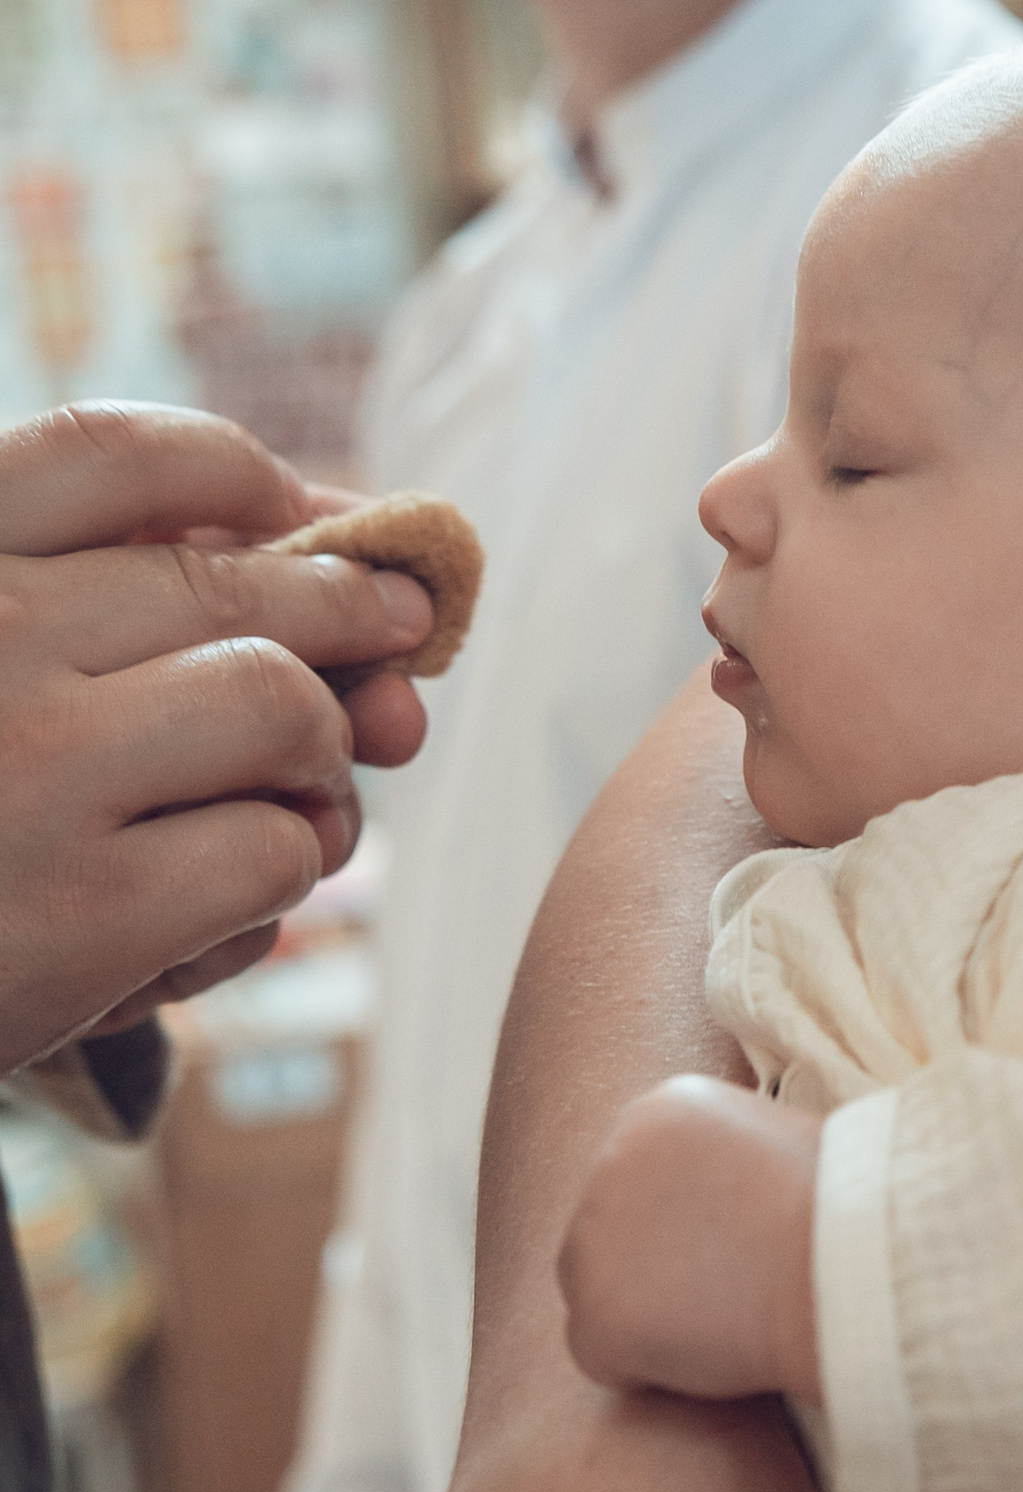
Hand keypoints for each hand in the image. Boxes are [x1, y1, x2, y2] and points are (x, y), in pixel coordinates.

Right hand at [0, 402, 434, 1070]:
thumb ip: (140, 617)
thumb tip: (400, 617)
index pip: (113, 454)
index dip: (243, 477)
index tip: (310, 520)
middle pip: (241, 591)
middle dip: (346, 631)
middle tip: (379, 690)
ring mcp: (32, 765)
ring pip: (285, 713)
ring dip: (316, 771)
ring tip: (282, 816)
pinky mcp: (87, 908)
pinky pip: (277, 855)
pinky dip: (273, 887)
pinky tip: (204, 922)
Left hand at [559, 1074, 824, 1405]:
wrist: (853, 1260)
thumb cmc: (849, 1208)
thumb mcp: (781, 1142)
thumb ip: (723, 1163)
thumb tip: (715, 1201)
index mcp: (658, 1110)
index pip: (641, 1178)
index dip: (689, 1224)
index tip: (738, 1244)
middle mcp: (607, 1160)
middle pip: (608, 1233)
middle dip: (658, 1268)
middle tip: (730, 1287)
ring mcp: (592, 1238)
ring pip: (600, 1295)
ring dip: (651, 1317)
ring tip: (728, 1319)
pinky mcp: (596, 1315)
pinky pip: (602, 1358)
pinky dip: (649, 1371)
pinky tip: (712, 1355)